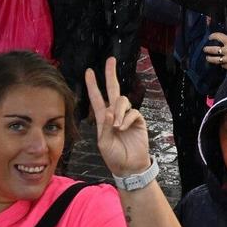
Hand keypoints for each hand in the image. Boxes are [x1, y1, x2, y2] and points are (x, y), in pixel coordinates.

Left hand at [84, 57, 152, 181]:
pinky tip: (123, 128)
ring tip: (117, 127)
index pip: (97, 98)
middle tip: (110, 60)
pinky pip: (133, 112)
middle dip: (110, 74)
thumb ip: (105, 127)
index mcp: (103, 119)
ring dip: (119, 111)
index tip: (88, 71)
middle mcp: (115, 114)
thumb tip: (110, 111)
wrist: (129, 166)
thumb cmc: (114, 156)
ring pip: (122, 101)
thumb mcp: (103, 143)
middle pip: (113, 90)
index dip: (92, 85)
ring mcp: (127, 116)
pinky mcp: (138, 121)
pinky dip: (127, 119)